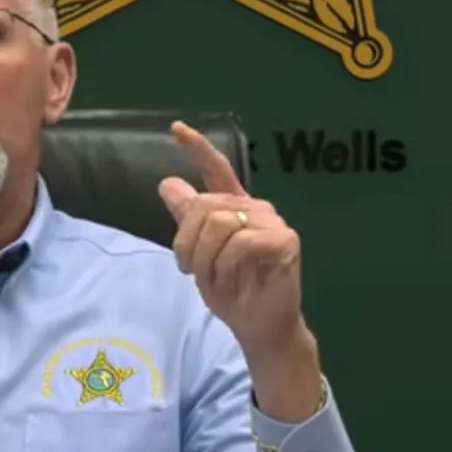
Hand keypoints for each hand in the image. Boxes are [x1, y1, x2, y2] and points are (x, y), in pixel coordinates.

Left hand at [158, 121, 315, 381]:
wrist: (256, 323)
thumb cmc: (230, 290)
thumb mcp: (198, 254)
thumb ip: (187, 220)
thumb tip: (167, 184)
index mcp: (233, 207)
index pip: (216, 170)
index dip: (197, 147)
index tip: (175, 128)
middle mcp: (254, 208)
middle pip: (204, 205)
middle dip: (186, 241)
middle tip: (187, 267)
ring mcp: (272, 221)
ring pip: (218, 221)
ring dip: (203, 255)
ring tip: (209, 276)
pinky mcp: (284, 240)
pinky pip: (239, 242)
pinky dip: (224, 264)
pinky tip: (231, 278)